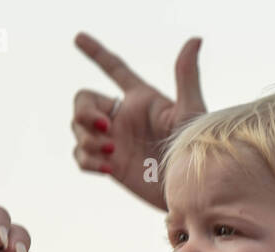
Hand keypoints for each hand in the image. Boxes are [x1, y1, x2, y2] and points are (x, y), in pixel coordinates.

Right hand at [70, 33, 206, 210]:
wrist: (189, 192)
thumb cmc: (196, 151)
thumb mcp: (190, 112)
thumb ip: (186, 76)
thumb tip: (195, 39)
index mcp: (141, 99)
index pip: (114, 68)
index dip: (96, 52)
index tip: (78, 37)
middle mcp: (123, 117)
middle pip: (83, 101)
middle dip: (85, 113)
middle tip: (106, 129)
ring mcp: (114, 142)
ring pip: (78, 130)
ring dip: (87, 139)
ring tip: (111, 152)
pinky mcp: (110, 166)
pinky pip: (81, 157)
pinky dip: (87, 160)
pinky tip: (107, 168)